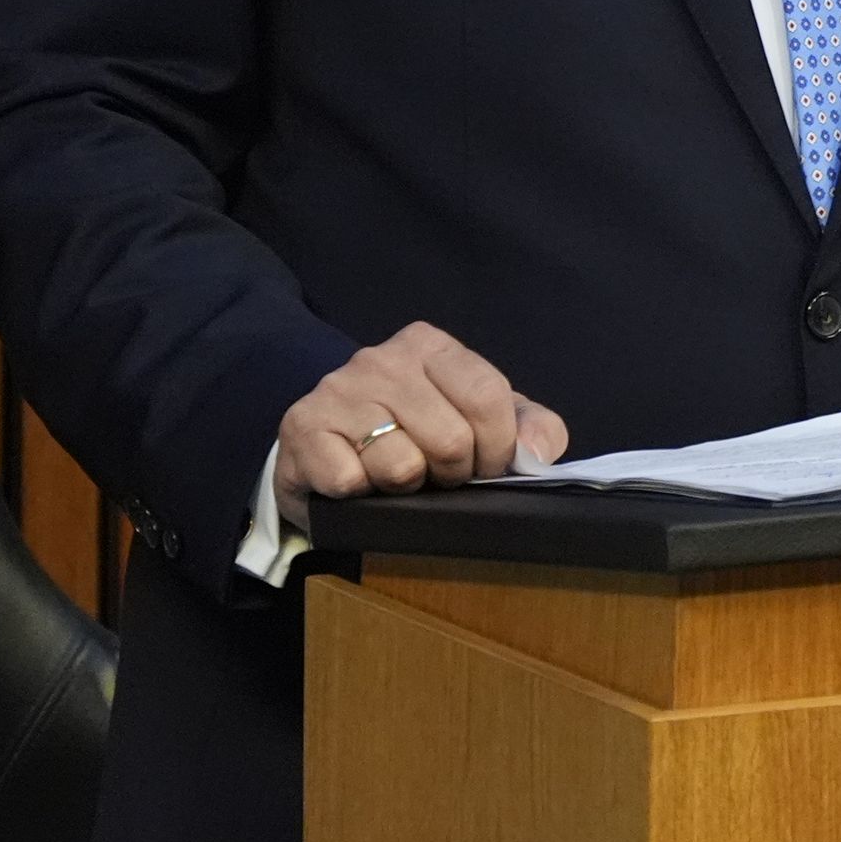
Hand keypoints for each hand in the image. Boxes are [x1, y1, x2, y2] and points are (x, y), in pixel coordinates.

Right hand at [274, 321, 571, 527]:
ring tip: (392, 476)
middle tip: (433, 474)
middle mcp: (381, 358)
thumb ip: (528, 428)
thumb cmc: (411, 436)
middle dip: (451, 474)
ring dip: (404, 488)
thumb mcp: (479, 424)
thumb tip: (537, 453)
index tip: (485, 466)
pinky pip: (350, 480)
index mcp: (430, 346)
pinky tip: (355, 481)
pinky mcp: (302, 427)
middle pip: (451, 439)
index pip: (489, 398)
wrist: (323, 451)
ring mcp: (337, 389)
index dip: (497, 449)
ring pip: (401, 466)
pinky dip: (359, 495)